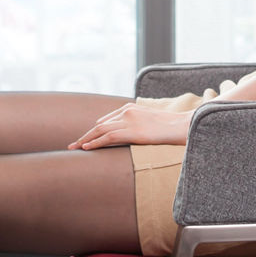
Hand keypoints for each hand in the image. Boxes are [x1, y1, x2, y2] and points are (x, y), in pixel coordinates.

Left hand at [68, 103, 191, 149]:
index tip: (85, 139)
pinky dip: (95, 142)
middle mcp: (126, 111)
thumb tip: (128, 135)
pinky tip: (86, 149)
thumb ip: (136, 125)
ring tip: (73, 148)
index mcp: (130, 108)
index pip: (106, 120)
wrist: (182, 125)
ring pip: (100, 130)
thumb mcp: (149, 122)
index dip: (94, 131)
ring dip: (85, 140)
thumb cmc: (169, 127)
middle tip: (72, 145)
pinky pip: (108, 136)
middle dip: (85, 136)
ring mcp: (129, 120)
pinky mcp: (132, 131)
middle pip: (100, 124)